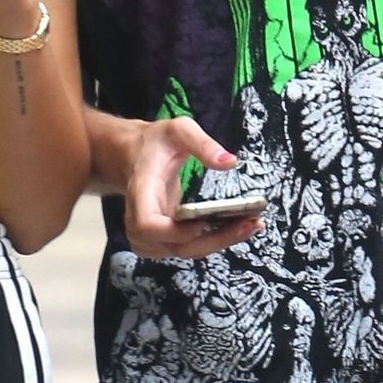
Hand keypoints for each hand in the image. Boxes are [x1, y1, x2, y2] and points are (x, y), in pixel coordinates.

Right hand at [122, 116, 262, 259]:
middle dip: (214, 240)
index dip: (175, 232)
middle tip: (248, 225)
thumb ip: (202, 143)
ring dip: (217, 243)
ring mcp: (149, 234)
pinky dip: (211, 242)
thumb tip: (229, 162)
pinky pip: (186, 248)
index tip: (203, 224)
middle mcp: (140, 219)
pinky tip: (234, 229)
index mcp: (141, 192)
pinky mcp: (161, 239)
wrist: (133, 156)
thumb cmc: (155, 144)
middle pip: (174, 246)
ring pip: (183, 251)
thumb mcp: (178, 130)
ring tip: (250, 226)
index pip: (148, 225)